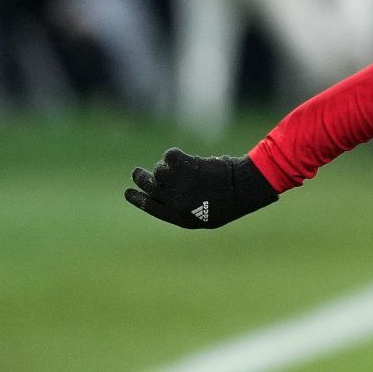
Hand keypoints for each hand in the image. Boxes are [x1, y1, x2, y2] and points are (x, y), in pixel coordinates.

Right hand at [125, 148, 278, 229]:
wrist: (245, 188)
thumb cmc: (231, 201)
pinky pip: (169, 156)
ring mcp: (178, 183)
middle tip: (137, 172)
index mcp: (179, 216)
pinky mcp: (184, 167)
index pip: (150, 207)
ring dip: (167, 167)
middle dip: (140, 178)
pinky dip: (176, 155)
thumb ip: (183, 207)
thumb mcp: (206, 214)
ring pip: (159, 170)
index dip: (137, 199)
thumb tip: (165, 195)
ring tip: (184, 169)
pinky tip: (188, 159)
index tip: (128, 192)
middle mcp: (173, 201)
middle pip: (147, 186)